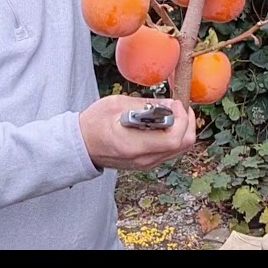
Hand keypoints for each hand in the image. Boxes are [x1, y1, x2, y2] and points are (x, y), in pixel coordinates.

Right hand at [79, 95, 196, 170]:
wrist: (80, 145)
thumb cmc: (94, 123)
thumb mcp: (117, 105)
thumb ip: (146, 106)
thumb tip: (169, 104)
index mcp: (134, 145)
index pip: (173, 139)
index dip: (181, 119)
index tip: (175, 103)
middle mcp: (143, 159)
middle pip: (182, 145)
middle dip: (187, 122)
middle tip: (180, 105)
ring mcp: (146, 163)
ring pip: (179, 149)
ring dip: (182, 128)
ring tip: (173, 111)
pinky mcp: (147, 162)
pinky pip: (170, 150)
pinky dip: (174, 134)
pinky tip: (166, 121)